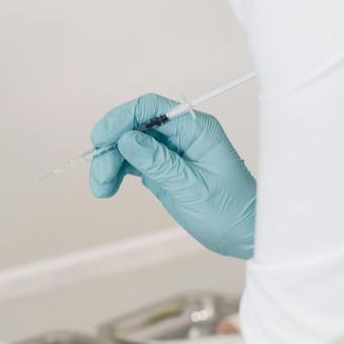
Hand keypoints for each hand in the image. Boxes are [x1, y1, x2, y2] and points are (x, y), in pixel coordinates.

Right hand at [88, 94, 256, 259]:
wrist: (244, 234)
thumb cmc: (230, 211)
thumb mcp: (192, 188)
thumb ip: (159, 162)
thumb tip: (126, 139)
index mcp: (196, 129)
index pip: (151, 108)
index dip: (121, 118)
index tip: (101, 139)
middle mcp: (181, 135)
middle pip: (134, 128)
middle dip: (111, 149)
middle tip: (100, 176)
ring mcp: (170, 151)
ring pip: (128, 146)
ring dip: (110, 163)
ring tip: (101, 189)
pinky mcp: (162, 168)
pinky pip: (132, 163)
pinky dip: (117, 173)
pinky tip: (108, 188)